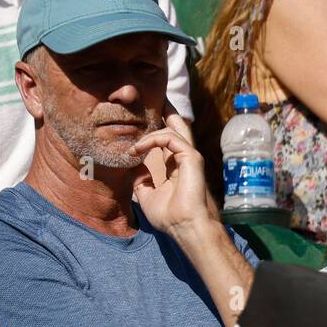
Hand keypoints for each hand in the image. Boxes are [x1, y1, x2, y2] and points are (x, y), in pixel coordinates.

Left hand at [129, 109, 212, 235]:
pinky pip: (170, 138)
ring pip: (174, 127)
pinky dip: (153, 140)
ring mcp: (190, 157)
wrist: (184, 227)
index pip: (168, 141)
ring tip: (135, 139)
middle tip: (152, 99)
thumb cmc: (170, 217)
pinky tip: (139, 148)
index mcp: (176, 166)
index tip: (135, 136)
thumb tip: (134, 169)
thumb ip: (141, 181)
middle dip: (166, 111)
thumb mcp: (147, 197)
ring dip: (151, 130)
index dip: (153, 132)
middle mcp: (184, 158)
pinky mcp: (191, 158)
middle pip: (178, 125)